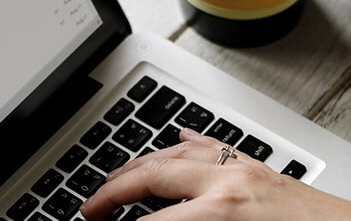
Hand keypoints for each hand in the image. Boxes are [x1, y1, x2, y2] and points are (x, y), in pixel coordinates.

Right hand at [80, 128, 350, 220]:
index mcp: (224, 212)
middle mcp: (230, 183)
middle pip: (148, 176)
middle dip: (110, 192)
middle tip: (88, 209)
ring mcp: (247, 171)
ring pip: (175, 154)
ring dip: (138, 165)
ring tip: (113, 182)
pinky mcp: (263, 170)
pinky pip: (212, 147)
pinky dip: (184, 144)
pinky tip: (173, 139)